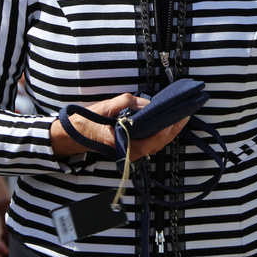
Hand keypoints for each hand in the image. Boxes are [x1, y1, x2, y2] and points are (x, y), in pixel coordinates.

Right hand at [50, 93, 189, 161]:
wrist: (72, 136)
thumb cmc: (85, 123)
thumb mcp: (104, 107)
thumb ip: (125, 103)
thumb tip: (147, 103)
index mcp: (121, 143)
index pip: (152, 139)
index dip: (168, 129)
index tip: (179, 117)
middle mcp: (126, 152)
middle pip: (157, 144)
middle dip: (172, 131)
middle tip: (184, 116)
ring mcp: (128, 154)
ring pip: (153, 146)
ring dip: (167, 134)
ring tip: (177, 119)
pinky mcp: (128, 151)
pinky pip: (148, 145)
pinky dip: (158, 136)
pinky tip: (163, 125)